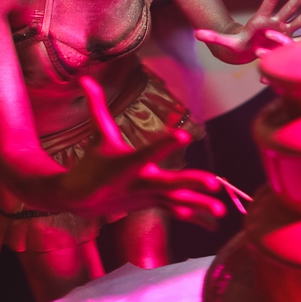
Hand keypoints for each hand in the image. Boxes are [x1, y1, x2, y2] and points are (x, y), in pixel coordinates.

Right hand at [58, 77, 224, 227]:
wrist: (79, 199)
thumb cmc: (92, 161)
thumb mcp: (97, 134)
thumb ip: (96, 106)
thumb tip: (85, 77)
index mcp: (128, 163)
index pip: (148, 152)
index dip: (165, 144)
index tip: (183, 135)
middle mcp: (140, 182)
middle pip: (169, 184)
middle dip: (191, 183)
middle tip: (214, 183)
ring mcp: (148, 197)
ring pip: (177, 202)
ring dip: (200, 206)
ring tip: (221, 211)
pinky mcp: (152, 205)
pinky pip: (176, 212)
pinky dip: (194, 217)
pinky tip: (214, 225)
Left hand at [195, 0, 300, 61]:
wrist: (246, 52)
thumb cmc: (237, 45)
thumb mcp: (225, 42)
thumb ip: (214, 36)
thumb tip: (196, 33)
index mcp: (262, 20)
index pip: (270, 1)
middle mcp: (276, 23)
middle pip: (291, 6)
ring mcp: (284, 32)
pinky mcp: (289, 43)